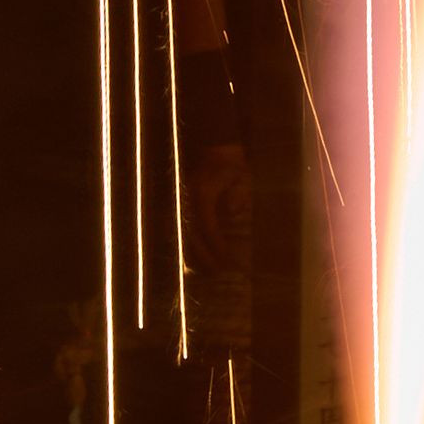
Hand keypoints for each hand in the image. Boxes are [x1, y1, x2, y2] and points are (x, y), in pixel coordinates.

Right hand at [185, 143, 250, 272]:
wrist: (215, 151)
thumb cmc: (232, 166)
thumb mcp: (241, 178)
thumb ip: (239, 195)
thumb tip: (233, 213)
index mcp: (202, 194)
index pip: (207, 225)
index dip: (216, 244)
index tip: (226, 258)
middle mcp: (188, 201)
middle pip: (191, 235)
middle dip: (204, 256)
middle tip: (218, 272)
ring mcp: (182, 205)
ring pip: (182, 236)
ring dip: (192, 255)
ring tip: (205, 272)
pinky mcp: (181, 208)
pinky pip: (181, 231)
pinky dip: (187, 247)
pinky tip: (193, 262)